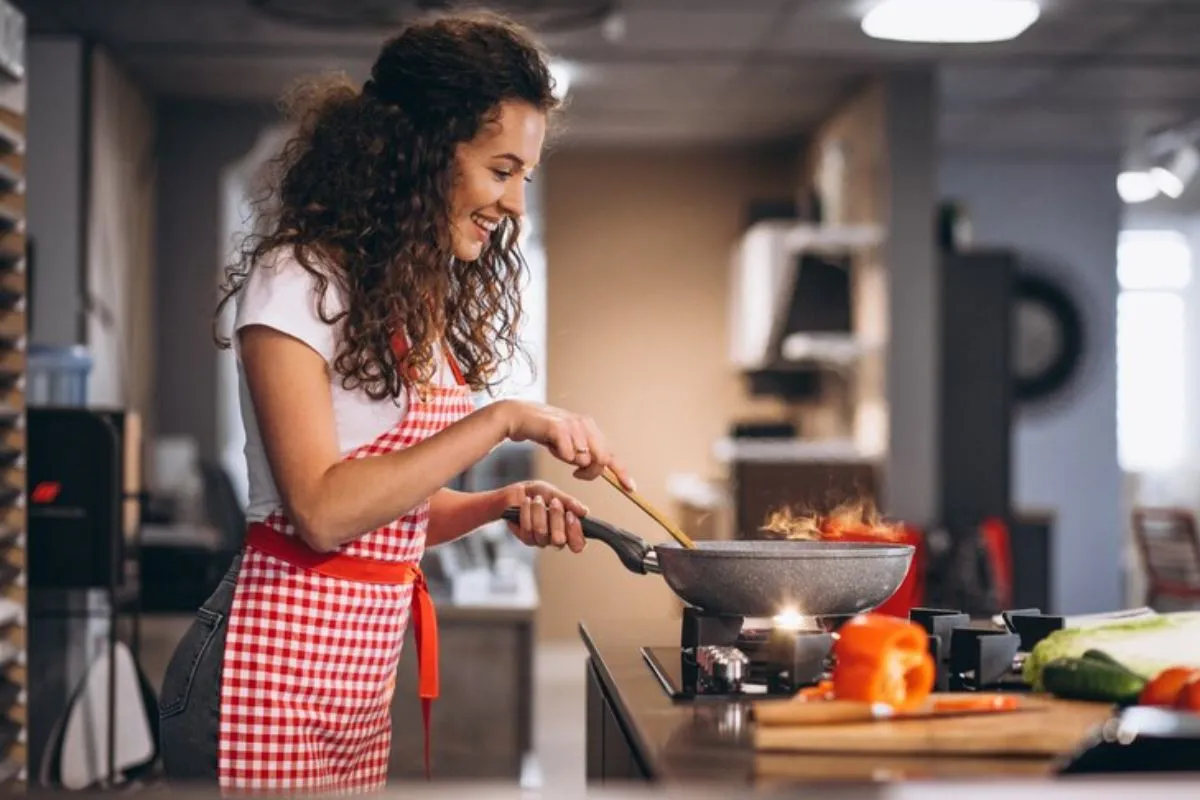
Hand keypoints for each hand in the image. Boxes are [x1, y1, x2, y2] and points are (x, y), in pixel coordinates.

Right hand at [493, 400, 635, 490]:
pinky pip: (569, 454)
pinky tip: (552, 446)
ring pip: (584, 459)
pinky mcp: (560, 427)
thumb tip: (598, 471)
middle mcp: (585, 424)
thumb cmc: (545, 433)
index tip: (630, 488)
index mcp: (590, 428)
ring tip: (558, 450)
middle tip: (576, 473)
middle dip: (589, 472)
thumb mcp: (569, 445)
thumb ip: (584, 455)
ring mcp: (574, 425)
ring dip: (569, 461)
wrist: (521, 417)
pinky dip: (561, 455)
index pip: (611, 454)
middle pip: (601, 459)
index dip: (621, 472)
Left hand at [503, 481, 588, 552]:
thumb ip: (569, 502)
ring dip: (539, 512)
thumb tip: (584, 511)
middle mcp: (555, 538)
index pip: (578, 544)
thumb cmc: (538, 494)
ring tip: (537, 499)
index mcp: (568, 529)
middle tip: (554, 502)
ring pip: (542, 533)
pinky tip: (527, 502)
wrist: (517, 492)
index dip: (575, 533)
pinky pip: (527, 529)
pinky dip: (527, 512)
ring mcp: (540, 540)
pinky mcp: (526, 538)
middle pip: (559, 540)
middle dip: (556, 518)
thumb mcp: (555, 493)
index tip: (570, 515)